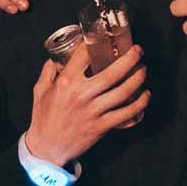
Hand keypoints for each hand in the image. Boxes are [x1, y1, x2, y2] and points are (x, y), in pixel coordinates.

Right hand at [26, 44, 149, 164]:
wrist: (47, 147)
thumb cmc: (43, 118)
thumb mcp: (40, 90)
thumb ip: (48, 71)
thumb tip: (56, 58)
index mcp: (66, 83)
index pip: (85, 55)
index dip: (97, 42)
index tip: (106, 38)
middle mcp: (82, 95)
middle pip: (113, 73)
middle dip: (130, 59)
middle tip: (138, 51)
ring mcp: (93, 111)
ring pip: (123, 92)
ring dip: (138, 79)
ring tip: (143, 70)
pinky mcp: (101, 126)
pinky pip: (126, 114)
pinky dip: (139, 105)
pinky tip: (145, 96)